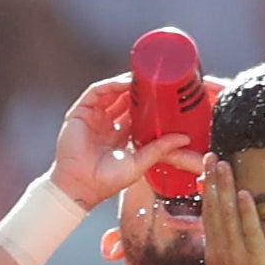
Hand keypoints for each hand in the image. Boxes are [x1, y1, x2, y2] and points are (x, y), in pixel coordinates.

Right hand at [47, 75, 200, 210]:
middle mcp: (106, 125)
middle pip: (124, 100)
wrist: (82, 186)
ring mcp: (93, 118)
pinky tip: (125, 82)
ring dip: (126, 83)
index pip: (136, 113)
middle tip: (156, 81)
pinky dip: (111, 84)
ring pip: (111, 92)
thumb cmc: (106, 181)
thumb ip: (160, 148)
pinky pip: (96, 92)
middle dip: (139, 90)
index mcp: (119, 137)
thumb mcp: (140, 162)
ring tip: (143, 78)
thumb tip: (184, 139)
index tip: (165, 95)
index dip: (149, 103)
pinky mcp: (80, 113)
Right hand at [201, 152, 264, 264]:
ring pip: (226, 216)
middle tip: (210, 155)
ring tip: (222, 163)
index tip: (208, 172)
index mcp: (215, 256)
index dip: (208, 193)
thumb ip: (228, 261)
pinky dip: (245, 212)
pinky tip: (243, 192)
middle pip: (213, 210)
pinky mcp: (254, 262)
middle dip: (211, 181)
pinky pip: (249, 232)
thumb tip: (228, 249)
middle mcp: (221, 253)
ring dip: (224, 188)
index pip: (209, 217)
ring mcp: (236, 257)